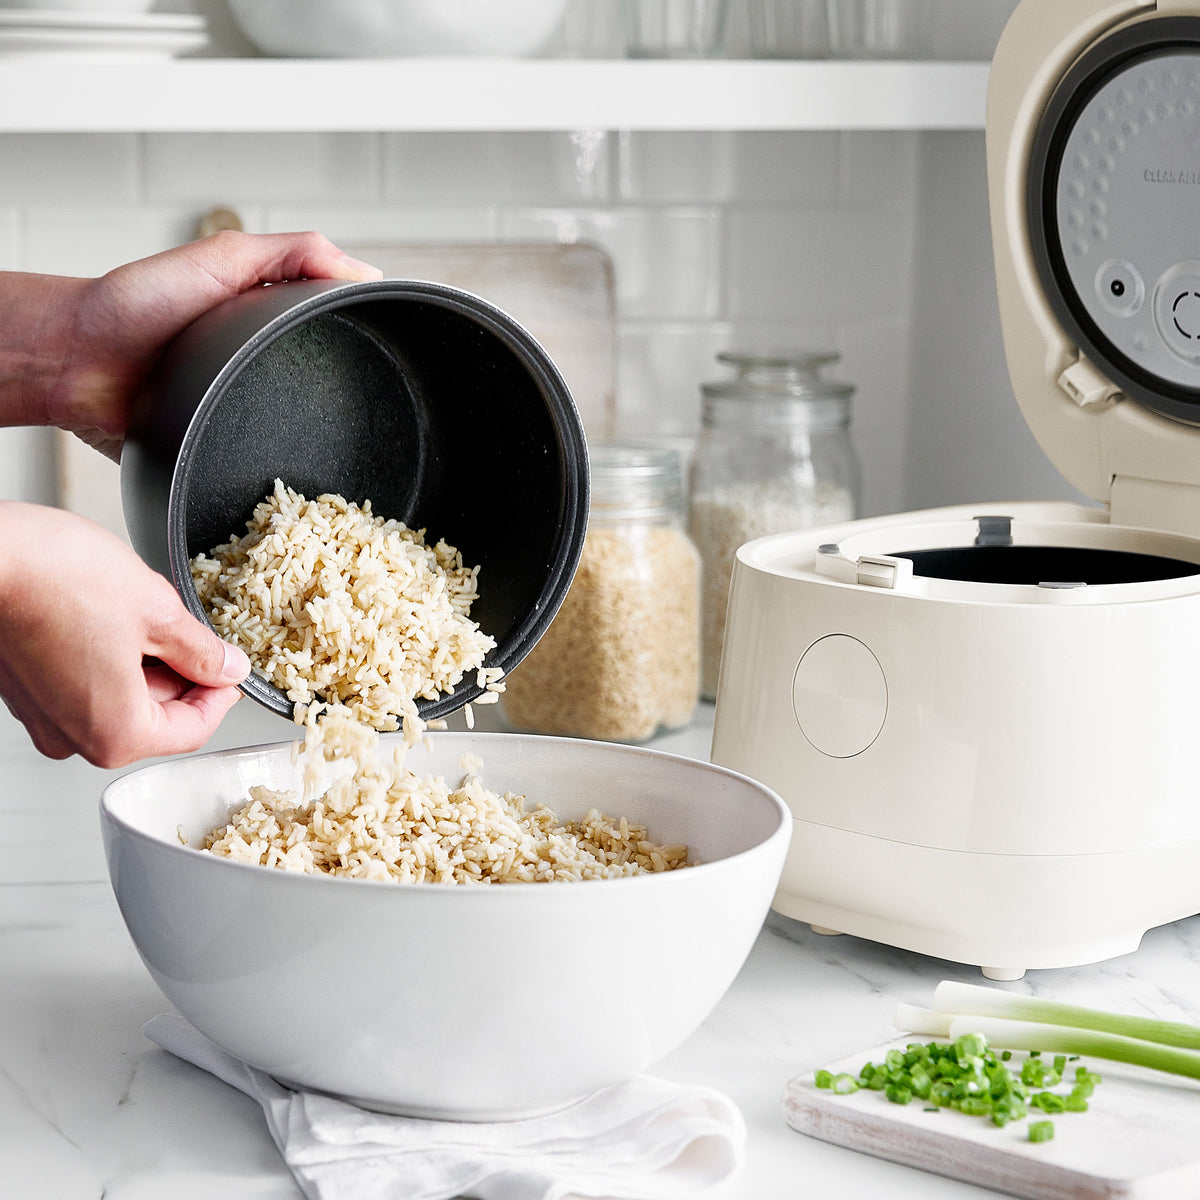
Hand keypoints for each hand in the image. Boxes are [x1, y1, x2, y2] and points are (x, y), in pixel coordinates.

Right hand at [0, 502, 251, 766]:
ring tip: (148, 614)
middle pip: (155, 719)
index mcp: (115, 734)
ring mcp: (44, 715)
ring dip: (146, 663)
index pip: (192, 730)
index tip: (231, 668)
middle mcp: (74, 737)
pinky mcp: (25, 689)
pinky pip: (84, 685)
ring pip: (120, 700)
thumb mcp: (158, 612)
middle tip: (194, 632)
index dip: (221, 695)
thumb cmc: (59, 578)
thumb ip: (201, 651)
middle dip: (182, 676)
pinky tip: (114, 618)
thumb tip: (227, 667)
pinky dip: (110, 658)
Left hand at [1, 229, 381, 459]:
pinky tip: (309, 485)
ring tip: (359, 459)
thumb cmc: (134, 301)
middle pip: (334, 395)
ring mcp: (247, 418)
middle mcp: (264, 373)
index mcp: (271, 325)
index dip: (376, 346)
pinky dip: (290, 485)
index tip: (412, 356)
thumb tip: (366, 269)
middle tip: (393, 417)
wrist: (74, 362)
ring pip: (308, 440)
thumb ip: (290, 251)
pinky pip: (268, 478)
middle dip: (364, 409)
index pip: (340, 336)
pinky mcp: (225, 458)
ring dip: (328, 450)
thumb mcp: (221, 258)